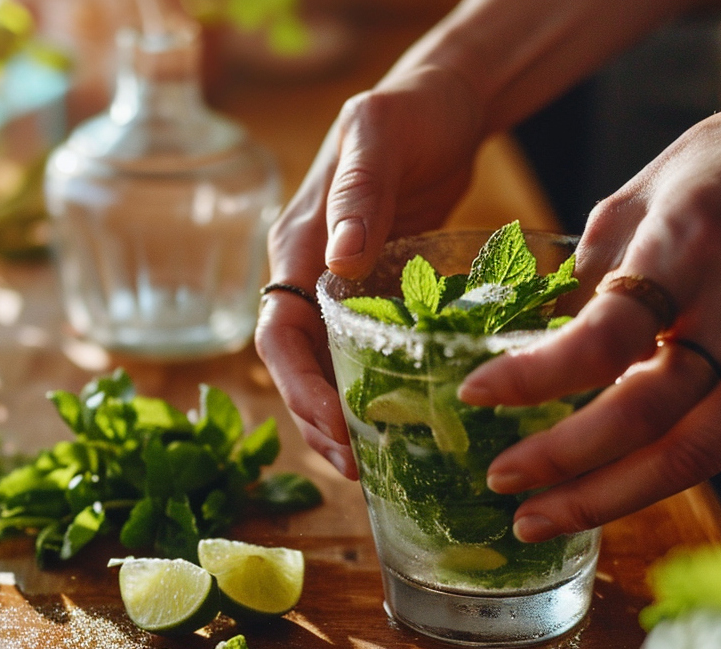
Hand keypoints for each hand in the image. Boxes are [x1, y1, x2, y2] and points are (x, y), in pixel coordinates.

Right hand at [256, 65, 485, 478]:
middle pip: (296, 366)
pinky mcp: (376, 295)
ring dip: (342, 419)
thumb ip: (357, 197)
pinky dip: (373, 393)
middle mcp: (309, 274)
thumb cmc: (405, 113)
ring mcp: (340, 289)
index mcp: (296, 245)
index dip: (300, 386)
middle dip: (318, 421)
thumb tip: (340, 259)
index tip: (335, 426)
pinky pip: (362, 356)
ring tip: (374, 468)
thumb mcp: (377, 141)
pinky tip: (400, 427)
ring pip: (326, 369)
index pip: (279, 333)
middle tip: (357, 470)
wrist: (440, 105)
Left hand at [458, 70, 720, 540]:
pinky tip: (608, 486)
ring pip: (689, 456)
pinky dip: (658, 472)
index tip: (475, 394)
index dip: (534, 379)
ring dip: (606, 499)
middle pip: (646, 420)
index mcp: (692, 243)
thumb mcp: (646, 187)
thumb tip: (543, 339)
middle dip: (563, 465)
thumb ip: (594, 269)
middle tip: (500, 482)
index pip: (604, 340)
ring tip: (540, 517)